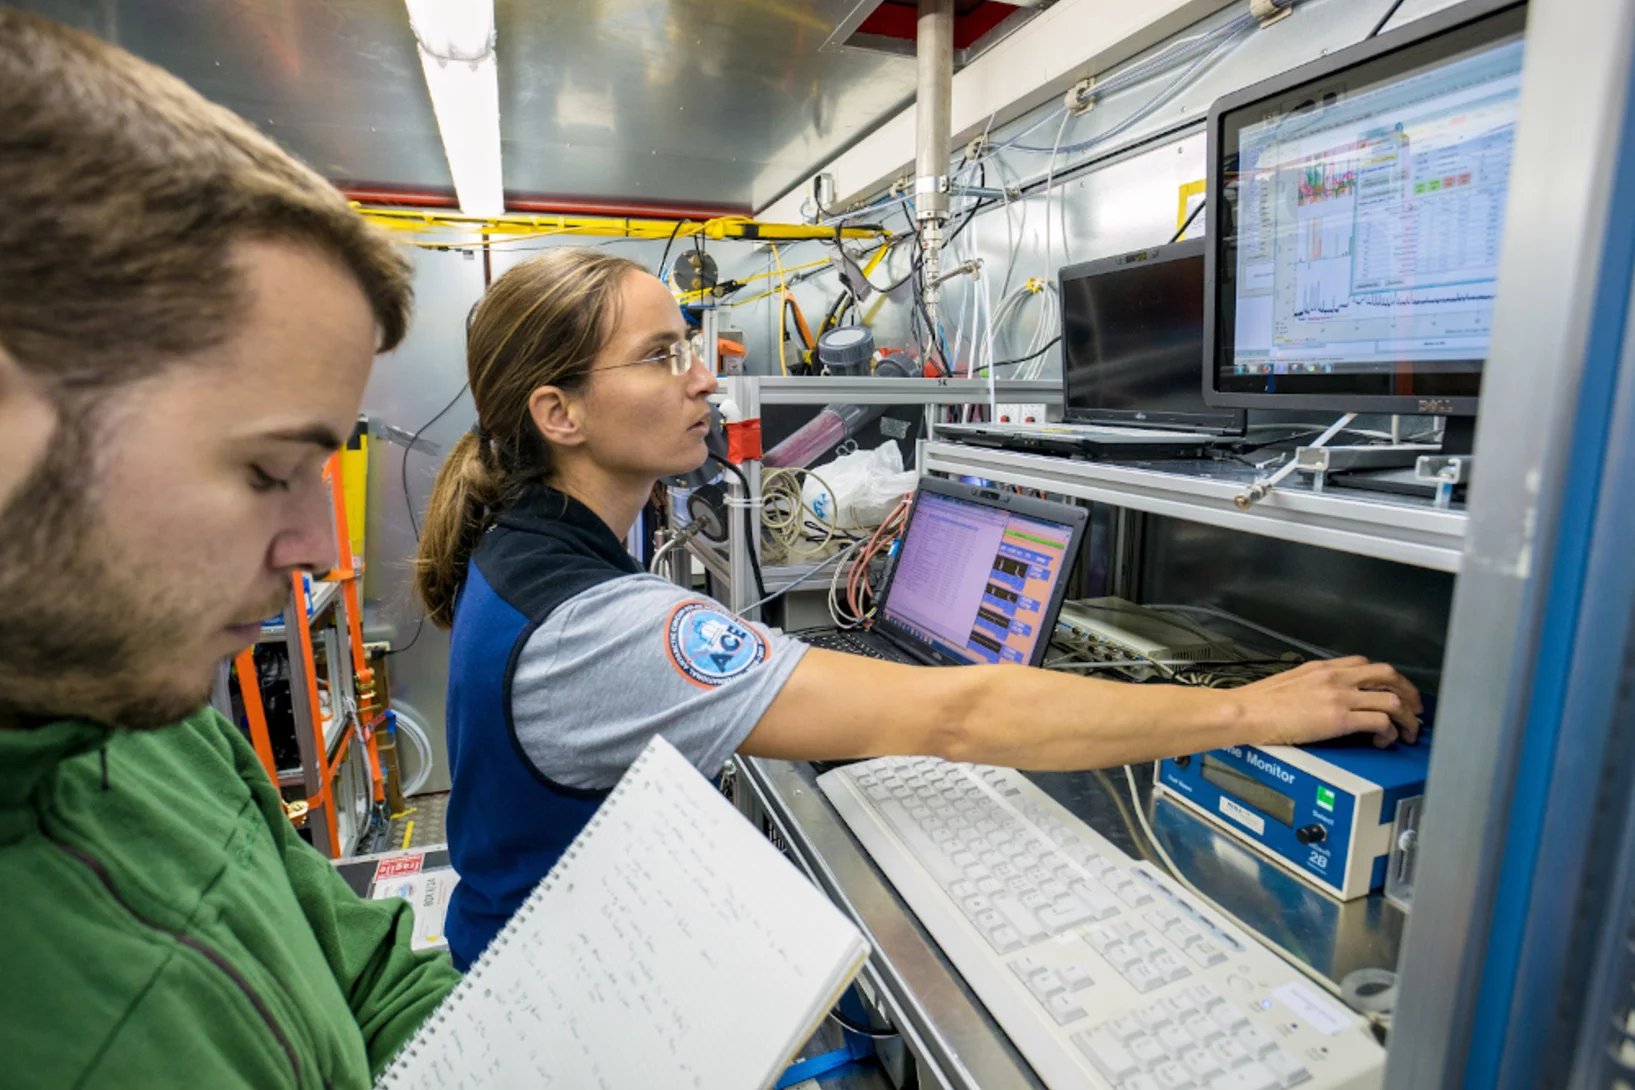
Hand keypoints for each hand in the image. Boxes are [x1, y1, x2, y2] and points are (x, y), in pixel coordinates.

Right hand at [1235, 656, 1422, 748]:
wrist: (1246, 712)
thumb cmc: (1258, 703)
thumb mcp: (1289, 683)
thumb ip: (1312, 686)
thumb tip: (1322, 699)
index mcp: (1323, 668)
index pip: (1366, 664)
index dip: (1387, 678)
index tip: (1392, 691)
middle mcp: (1336, 677)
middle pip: (1388, 674)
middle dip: (1408, 692)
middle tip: (1414, 709)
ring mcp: (1340, 696)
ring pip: (1392, 699)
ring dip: (1406, 717)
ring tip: (1407, 731)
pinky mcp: (1340, 718)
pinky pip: (1380, 721)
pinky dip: (1390, 732)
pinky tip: (1383, 741)